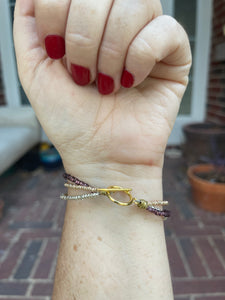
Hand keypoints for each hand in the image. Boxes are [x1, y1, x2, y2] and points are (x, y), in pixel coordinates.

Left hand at [14, 0, 190, 188]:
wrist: (102, 155)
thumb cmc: (70, 120)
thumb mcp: (34, 70)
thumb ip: (28, 25)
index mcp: (86, 21)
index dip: (56, 11)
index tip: (56, 52)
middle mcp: (117, 23)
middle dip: (83, 37)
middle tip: (83, 75)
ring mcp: (147, 37)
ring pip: (136, 5)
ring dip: (110, 51)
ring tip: (107, 84)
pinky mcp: (174, 56)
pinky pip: (165, 30)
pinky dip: (140, 58)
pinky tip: (131, 81)